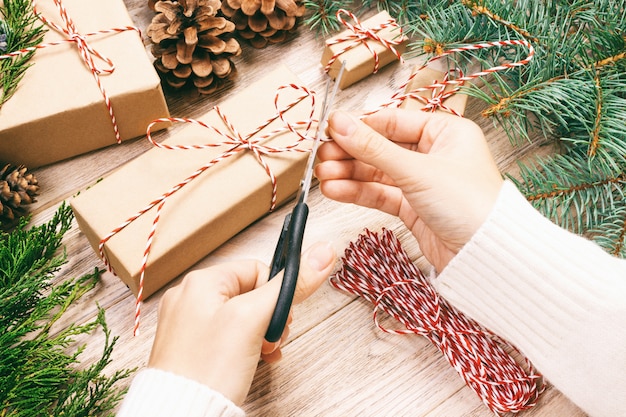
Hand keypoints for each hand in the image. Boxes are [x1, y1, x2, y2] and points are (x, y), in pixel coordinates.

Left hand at [147, 241, 335, 404]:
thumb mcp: (254, 318)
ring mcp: (188, 324)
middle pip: (250, 294)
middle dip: (269, 318)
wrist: (181, 414)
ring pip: (240, 317)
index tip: (280, 318)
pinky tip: (254, 361)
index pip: (256, 269)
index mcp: (201, 281)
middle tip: (271, 338)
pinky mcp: (190, 347)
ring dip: (260, 334)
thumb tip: (323, 252)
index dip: (275, 294)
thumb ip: (289, 285)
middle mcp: (190, 297)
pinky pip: (227, 336)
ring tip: (263, 353)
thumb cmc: (209, 367)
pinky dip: (245, 346)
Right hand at [315, 109, 502, 271]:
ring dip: (348, 174)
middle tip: (322, 155)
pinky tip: (335, 190)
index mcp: (445, 132)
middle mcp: (434, 155)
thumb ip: (374, 148)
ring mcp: (422, 182)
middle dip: (350, 153)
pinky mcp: (413, 208)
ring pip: (377, 173)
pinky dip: (357, 192)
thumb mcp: (417, 170)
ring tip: (323, 175)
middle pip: (381, 148)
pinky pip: (380, 194)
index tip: (331, 129)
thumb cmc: (471, 204)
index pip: (393, 122)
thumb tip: (340, 124)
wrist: (486, 255)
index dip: (360, 126)